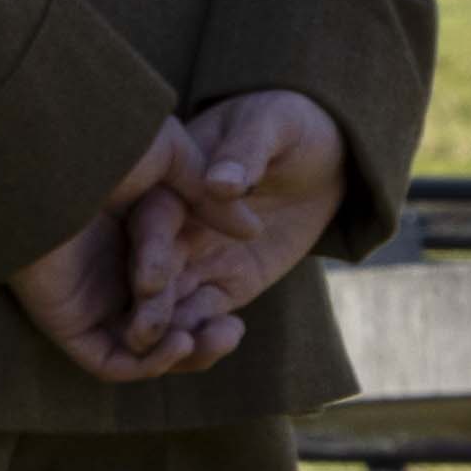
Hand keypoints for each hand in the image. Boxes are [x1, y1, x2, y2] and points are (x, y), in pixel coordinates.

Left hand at [6, 124, 249, 384]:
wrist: (46, 160)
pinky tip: (176, 342)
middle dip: (204, 336)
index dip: (211, 302)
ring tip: (204, 336)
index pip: (178, 289)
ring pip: (141, 350)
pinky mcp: (65, 321)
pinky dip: (146, 364)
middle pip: (164, 325)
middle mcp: (108, 275)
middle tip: (231, 329)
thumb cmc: (101, 148)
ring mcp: (86, 300)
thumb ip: (210, 199)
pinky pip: (109, 362)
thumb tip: (252, 232)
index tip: (238, 304)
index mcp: (131, 240)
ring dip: (180, 354)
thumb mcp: (171, 161)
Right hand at [137, 91, 349, 348]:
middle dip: (148, 303)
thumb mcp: (270, 124)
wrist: (323, 150)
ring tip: (183, 349)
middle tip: (149, 332)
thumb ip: (245, 152)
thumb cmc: (287, 122)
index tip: (150, 281)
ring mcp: (196, 258)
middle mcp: (174, 228)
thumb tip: (221, 183)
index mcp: (171, 185)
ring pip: (171, 301)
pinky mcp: (225, 282)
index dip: (149, 251)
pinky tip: (220, 342)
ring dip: (172, 327)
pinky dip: (205, 333)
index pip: (151, 221)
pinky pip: (206, 314)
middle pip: (150, 269)